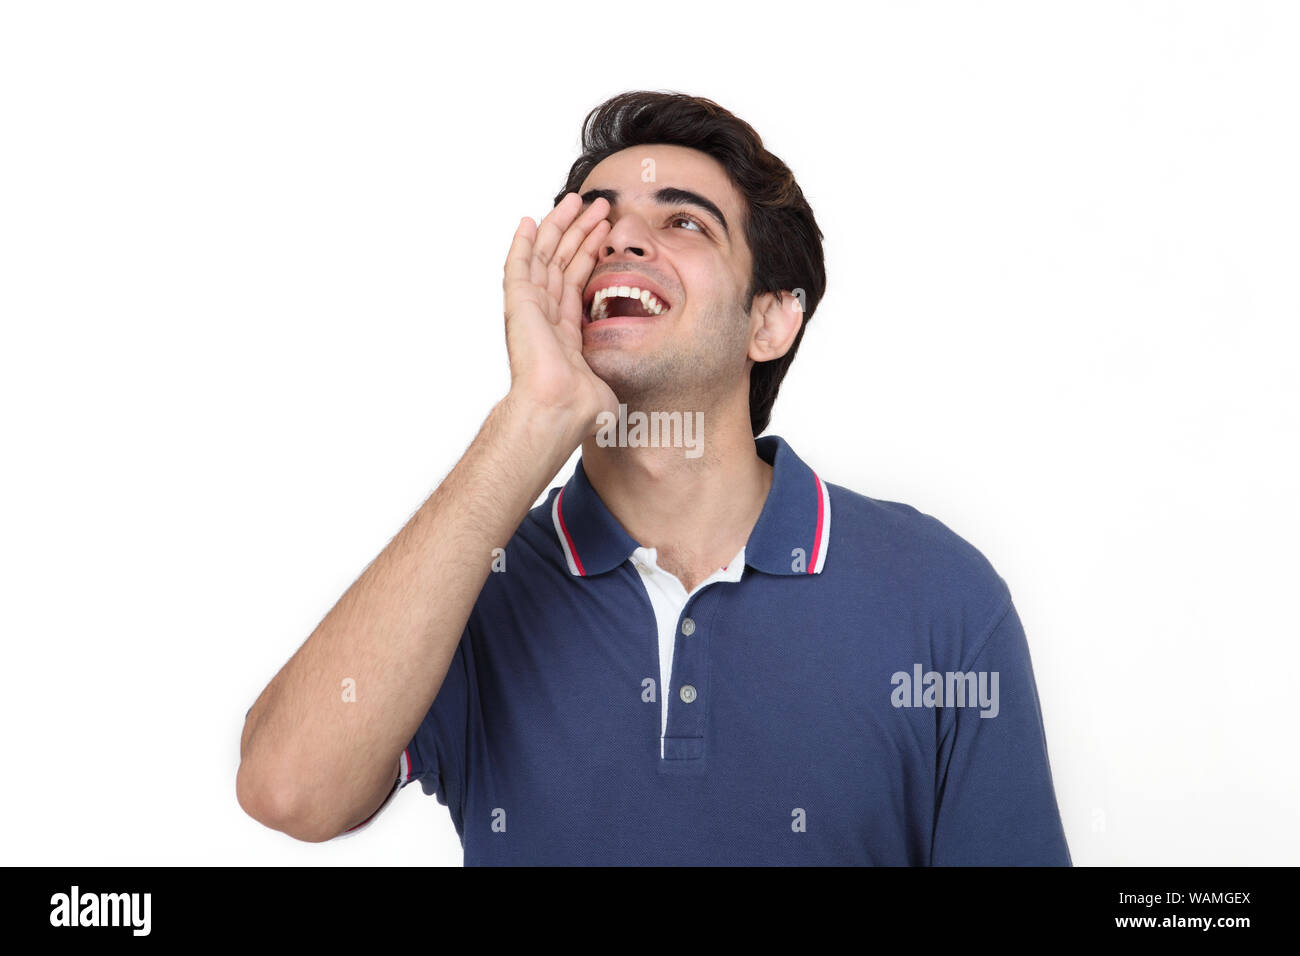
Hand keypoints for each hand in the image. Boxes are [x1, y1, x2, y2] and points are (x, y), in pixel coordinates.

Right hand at [502, 192, 618, 438]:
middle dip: (579, 231)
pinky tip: (528, 220)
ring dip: (560, 226)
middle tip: (598, 204)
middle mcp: (545, 317)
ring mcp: (529, 309)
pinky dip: (521, 242)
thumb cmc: (581, 408)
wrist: (558, 409)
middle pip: (561, 262)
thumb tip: (619, 396)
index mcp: (564, 333)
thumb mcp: (606, 385)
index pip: (576, 281)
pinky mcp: (518, 304)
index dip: (590, 253)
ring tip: (578, 200)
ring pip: (544, 256)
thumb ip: (610, 378)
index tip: (606, 230)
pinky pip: (518, 266)